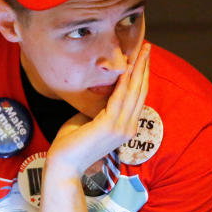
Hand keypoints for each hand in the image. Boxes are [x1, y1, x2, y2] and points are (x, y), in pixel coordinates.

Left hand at [47, 42, 150, 177]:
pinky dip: (125, 80)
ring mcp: (121, 128)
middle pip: (140, 91)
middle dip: (144, 67)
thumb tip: (99, 91)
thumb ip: (98, 107)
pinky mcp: (110, 126)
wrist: (64, 165)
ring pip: (134, 92)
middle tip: (147, 46)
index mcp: (124, 127)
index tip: (142, 57)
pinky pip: (120, 97)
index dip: (141, 75)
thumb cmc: (72, 145)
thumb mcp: (88, 120)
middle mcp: (128, 128)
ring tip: (141, 50)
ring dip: (138, 68)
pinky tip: (127, 66)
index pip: (137, 97)